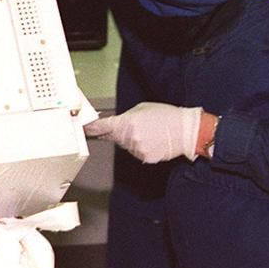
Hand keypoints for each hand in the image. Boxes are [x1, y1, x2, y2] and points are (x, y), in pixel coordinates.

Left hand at [83, 102, 202, 162]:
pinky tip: (153, 140)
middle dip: (119, 132)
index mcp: (127, 121)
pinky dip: (142, 147)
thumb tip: (114, 125)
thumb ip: (125, 117)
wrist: (185, 130)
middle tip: (136, 126)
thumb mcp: (142, 108)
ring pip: (126, 146)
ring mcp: (136, 149)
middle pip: (114, 137)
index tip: (83, 129)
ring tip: (149, 132)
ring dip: (132, 139)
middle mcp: (129, 137)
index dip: (90, 128)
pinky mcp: (145, 158)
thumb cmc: (166, 116)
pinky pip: (137, 152)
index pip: (102, 127)